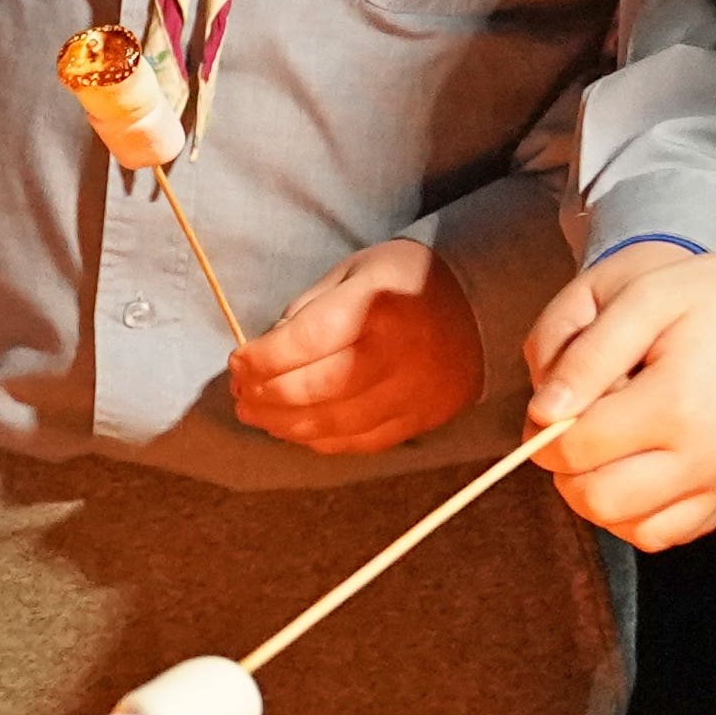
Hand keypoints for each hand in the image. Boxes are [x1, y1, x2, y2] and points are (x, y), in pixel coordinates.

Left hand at [229, 237, 488, 455]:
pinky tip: (298, 430)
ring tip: (258, 415)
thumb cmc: (403, 282)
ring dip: (285, 426)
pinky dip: (322, 440)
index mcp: (376, 308)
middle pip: (313, 391)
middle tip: (240, 395)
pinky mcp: (420, 419)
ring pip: (334, 425)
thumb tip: (265, 353)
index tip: (238, 362)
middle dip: (265, 397)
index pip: (303, 343)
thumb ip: (308, 311)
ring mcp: (411, 394)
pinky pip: (362, 441)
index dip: (260, 359)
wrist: (477, 305)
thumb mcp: (352, 273)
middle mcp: (395, 356)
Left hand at [524, 243, 715, 545]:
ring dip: (598, 495)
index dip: (544, 426)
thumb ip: (585, 354)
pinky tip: (636, 469)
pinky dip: (637, 514)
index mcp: (673, 406)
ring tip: (606, 446)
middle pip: (594, 499)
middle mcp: (701, 461)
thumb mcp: (648, 296)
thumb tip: (540, 412)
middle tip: (575, 425)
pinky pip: (668, 533)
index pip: (572, 448)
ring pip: (628, 527)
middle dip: (565, 468)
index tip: (554, 400)